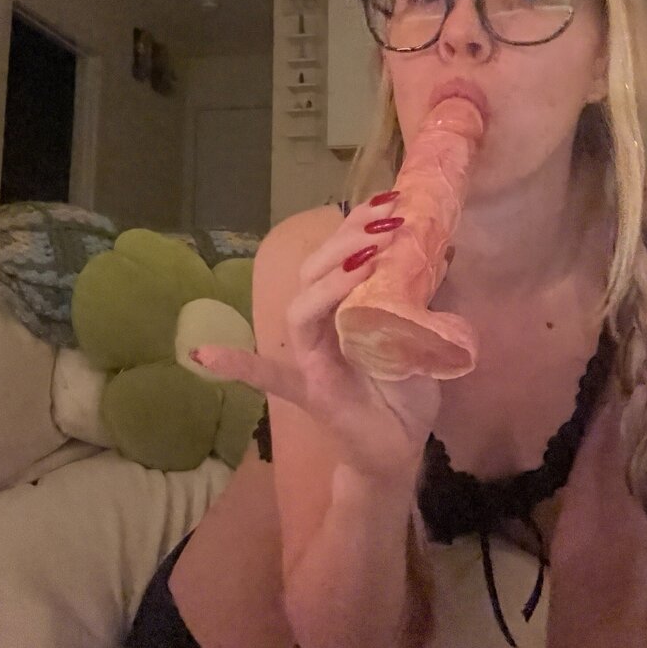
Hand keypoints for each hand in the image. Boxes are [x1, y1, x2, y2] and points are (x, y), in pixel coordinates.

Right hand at [191, 196, 445, 481]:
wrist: (401, 447)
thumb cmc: (404, 387)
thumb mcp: (423, 331)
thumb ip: (425, 295)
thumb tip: (443, 247)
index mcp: (344, 305)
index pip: (339, 254)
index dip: (358, 225)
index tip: (391, 200)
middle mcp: (321, 324)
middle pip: (315, 272)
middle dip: (347, 241)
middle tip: (386, 222)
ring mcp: (310, 357)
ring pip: (301, 309)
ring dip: (328, 280)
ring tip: (365, 259)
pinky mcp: (310, 390)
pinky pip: (268, 377)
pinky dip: (238, 366)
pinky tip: (204, 356)